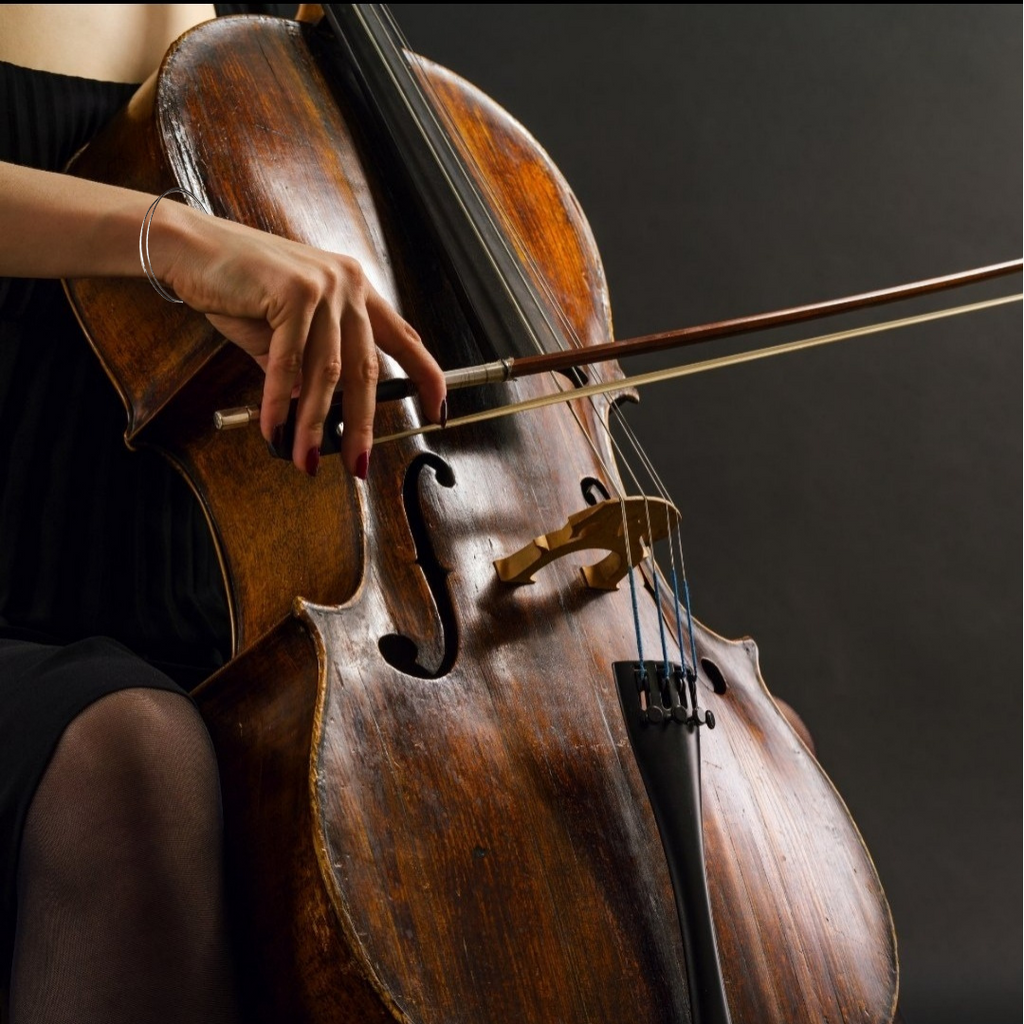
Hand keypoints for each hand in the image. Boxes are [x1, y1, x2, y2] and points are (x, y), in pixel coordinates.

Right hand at [153, 204, 445, 477]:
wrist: (189, 248)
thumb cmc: (238, 288)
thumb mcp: (285, 331)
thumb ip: (307, 368)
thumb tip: (315, 414)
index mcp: (356, 289)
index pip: (403, 338)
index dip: (426, 375)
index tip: (439, 408)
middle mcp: (347, 285)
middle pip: (365, 370)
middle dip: (361, 425)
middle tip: (357, 463)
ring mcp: (323, 287)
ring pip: (326, 373)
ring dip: (314, 424)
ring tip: (305, 459)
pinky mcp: (293, 293)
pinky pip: (287, 365)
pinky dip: (277, 403)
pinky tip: (274, 430)